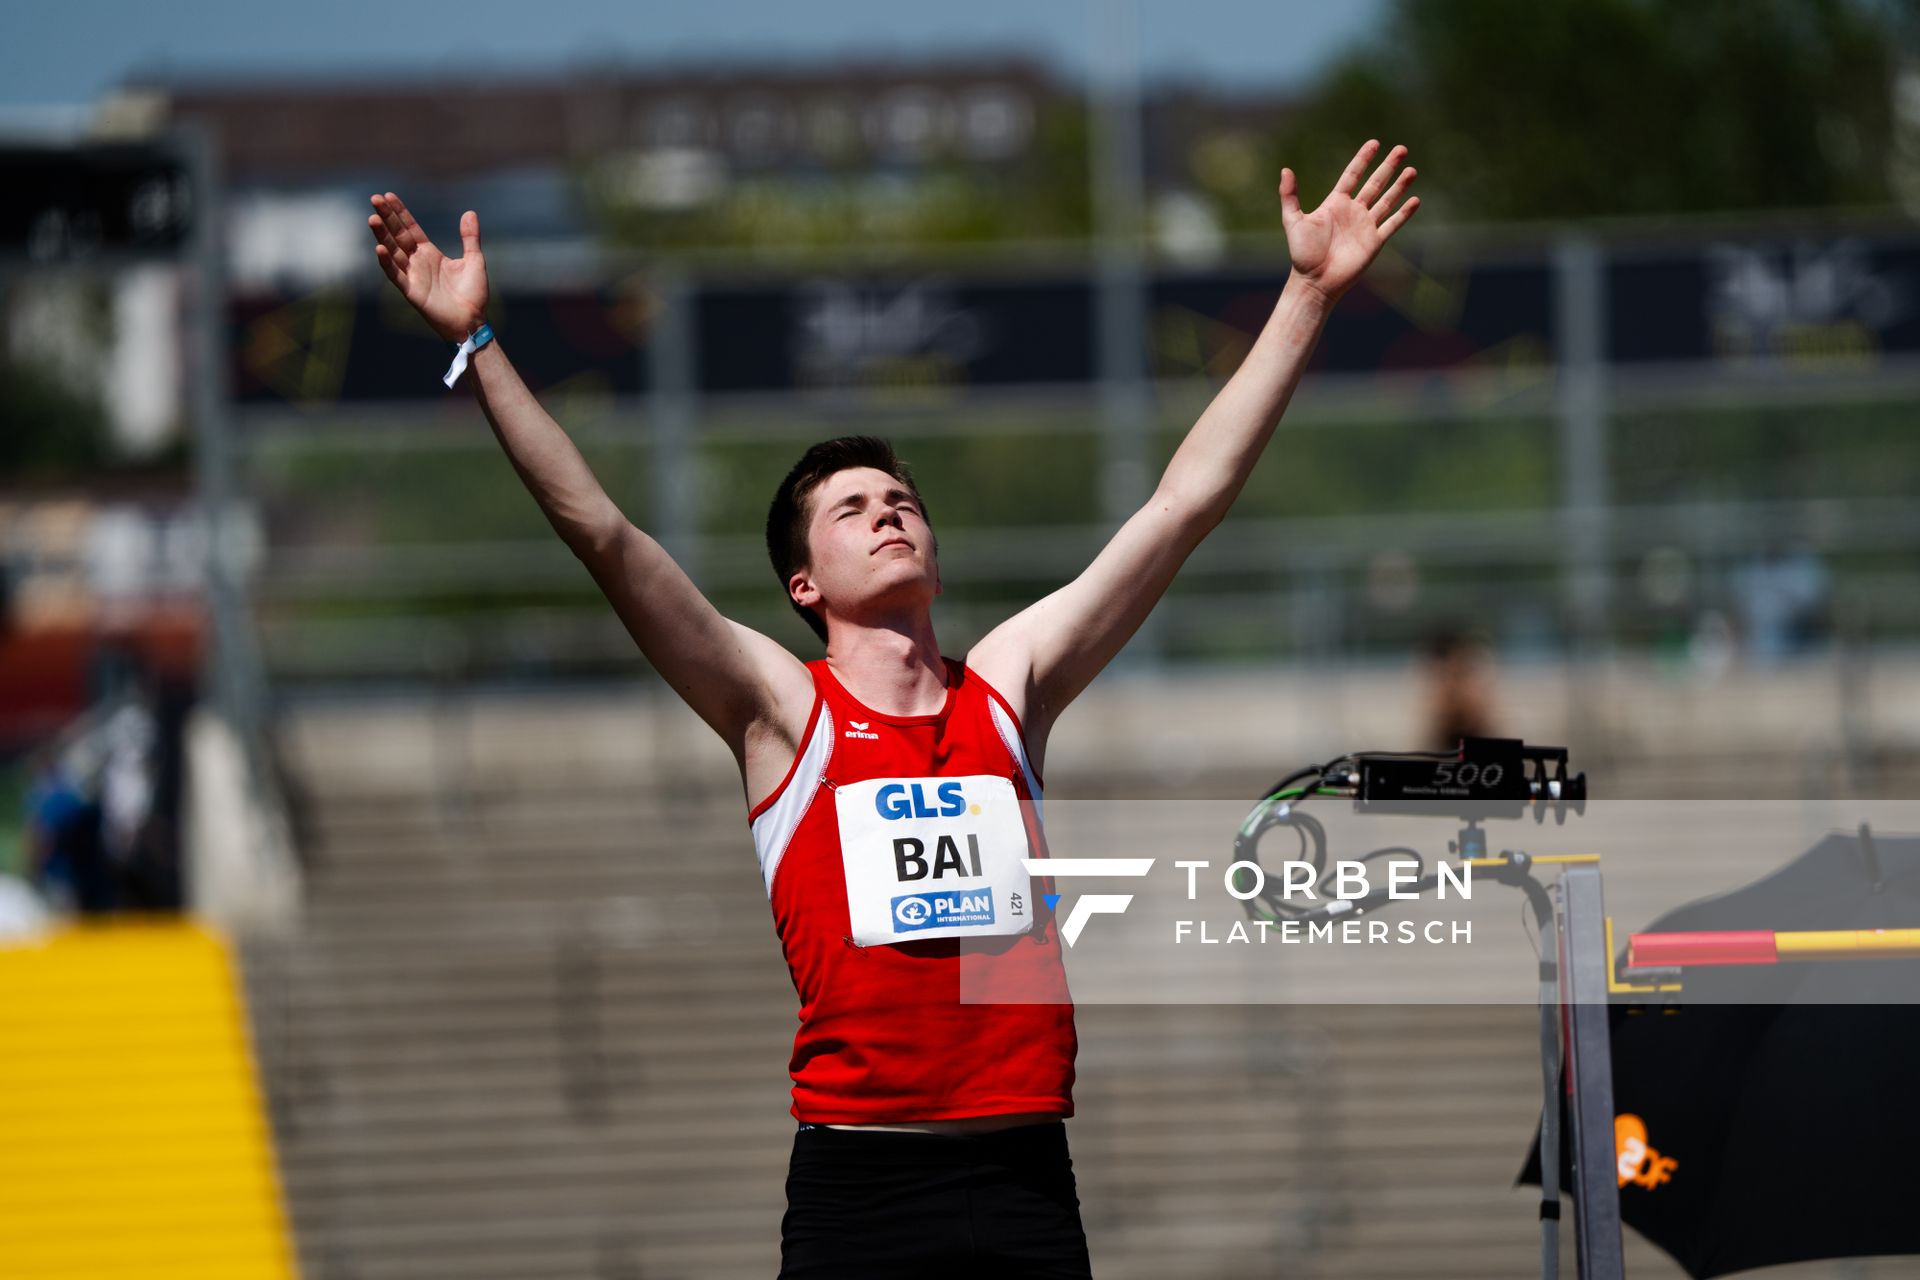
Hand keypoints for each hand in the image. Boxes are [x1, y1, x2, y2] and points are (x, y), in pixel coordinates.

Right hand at [367, 193, 488, 342]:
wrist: (473, 321)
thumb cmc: (473, 294)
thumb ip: (470, 237)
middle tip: (374, 198)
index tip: (388, 196)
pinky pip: (396, 275)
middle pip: (398, 235)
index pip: (410, 228)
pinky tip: (379, 249)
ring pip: (393, 252)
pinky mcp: (412, 291)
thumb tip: (470, 212)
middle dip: (386, 217)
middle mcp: (417, 262)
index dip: (400, 212)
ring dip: (382, 236)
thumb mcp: (474, 260)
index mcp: (430, 253)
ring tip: (372, 218)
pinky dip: (387, 263)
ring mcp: (413, 276)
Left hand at [1279, 141, 1418, 304]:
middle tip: (1401, 148)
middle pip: (1374, 183)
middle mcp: (1353, 211)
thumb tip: (1285, 170)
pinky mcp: (1374, 242)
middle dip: (1388, 166)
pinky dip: (1404, 213)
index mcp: (1335, 203)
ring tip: (1411, 169)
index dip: (1363, 159)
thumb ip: (1289, 196)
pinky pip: (1392, 224)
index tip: (1374, 143)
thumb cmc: (1302, 254)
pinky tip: (1415, 200)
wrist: (1315, 282)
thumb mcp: (1292, 221)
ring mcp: (1365, 226)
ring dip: (1400, 186)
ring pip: (1387, 200)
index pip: (1352, 175)